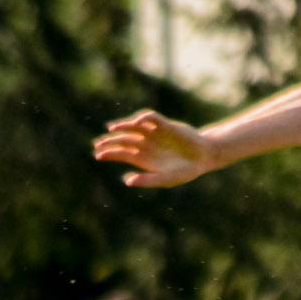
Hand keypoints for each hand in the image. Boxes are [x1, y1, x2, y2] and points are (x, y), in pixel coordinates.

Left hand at [92, 110, 218, 187]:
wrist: (203, 157)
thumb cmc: (184, 172)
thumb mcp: (166, 179)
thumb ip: (147, 180)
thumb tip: (127, 181)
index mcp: (143, 158)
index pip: (121, 153)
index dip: (109, 153)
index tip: (98, 155)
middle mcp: (146, 144)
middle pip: (123, 140)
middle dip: (110, 141)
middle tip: (98, 143)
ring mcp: (154, 133)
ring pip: (133, 127)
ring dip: (122, 127)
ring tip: (112, 129)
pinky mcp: (165, 125)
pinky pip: (151, 118)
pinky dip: (142, 118)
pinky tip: (136, 122)